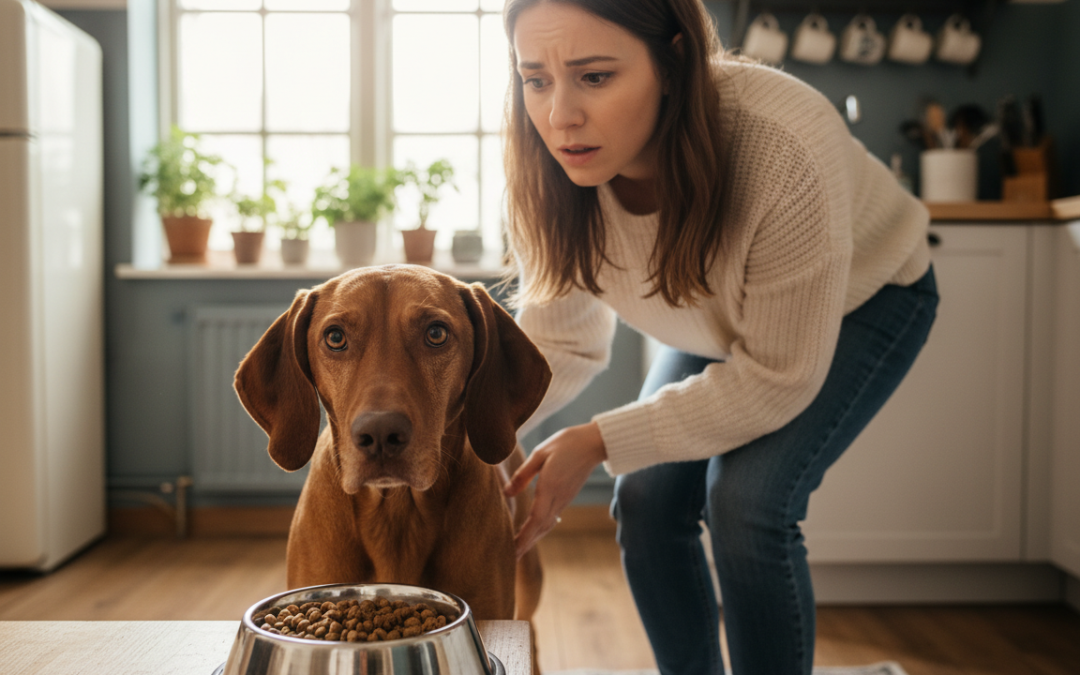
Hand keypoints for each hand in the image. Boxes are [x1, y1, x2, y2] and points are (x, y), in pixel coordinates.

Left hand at [504, 421, 606, 557]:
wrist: (594, 443)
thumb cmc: (566, 443)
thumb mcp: (540, 453)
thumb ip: (523, 474)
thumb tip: (507, 494)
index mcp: (550, 487)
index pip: (535, 519)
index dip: (523, 537)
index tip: (512, 552)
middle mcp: (558, 498)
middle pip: (540, 528)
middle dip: (525, 544)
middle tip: (510, 560)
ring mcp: (564, 499)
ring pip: (546, 525)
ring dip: (532, 538)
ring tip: (518, 550)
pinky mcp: (567, 496)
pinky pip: (552, 517)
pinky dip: (540, 528)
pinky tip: (533, 532)